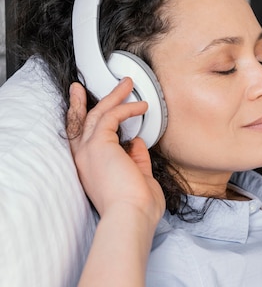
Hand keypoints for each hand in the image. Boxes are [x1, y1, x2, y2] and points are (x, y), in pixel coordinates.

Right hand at [67, 78, 164, 225]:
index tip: (90, 108)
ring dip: (112, 97)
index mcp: (92, 169)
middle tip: (84, 87)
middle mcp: (85, 159)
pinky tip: (141, 106)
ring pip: (96, 114)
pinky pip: (111, 116)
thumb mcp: (138, 177)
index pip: (83, 140)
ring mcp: (89, 151)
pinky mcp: (100, 145)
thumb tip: (137, 143)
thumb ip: (136, 159)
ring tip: (127, 85)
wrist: (132, 216)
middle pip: (81, 122)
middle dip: (85, 102)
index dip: (85, 121)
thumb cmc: (137, 206)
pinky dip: (126, 108)